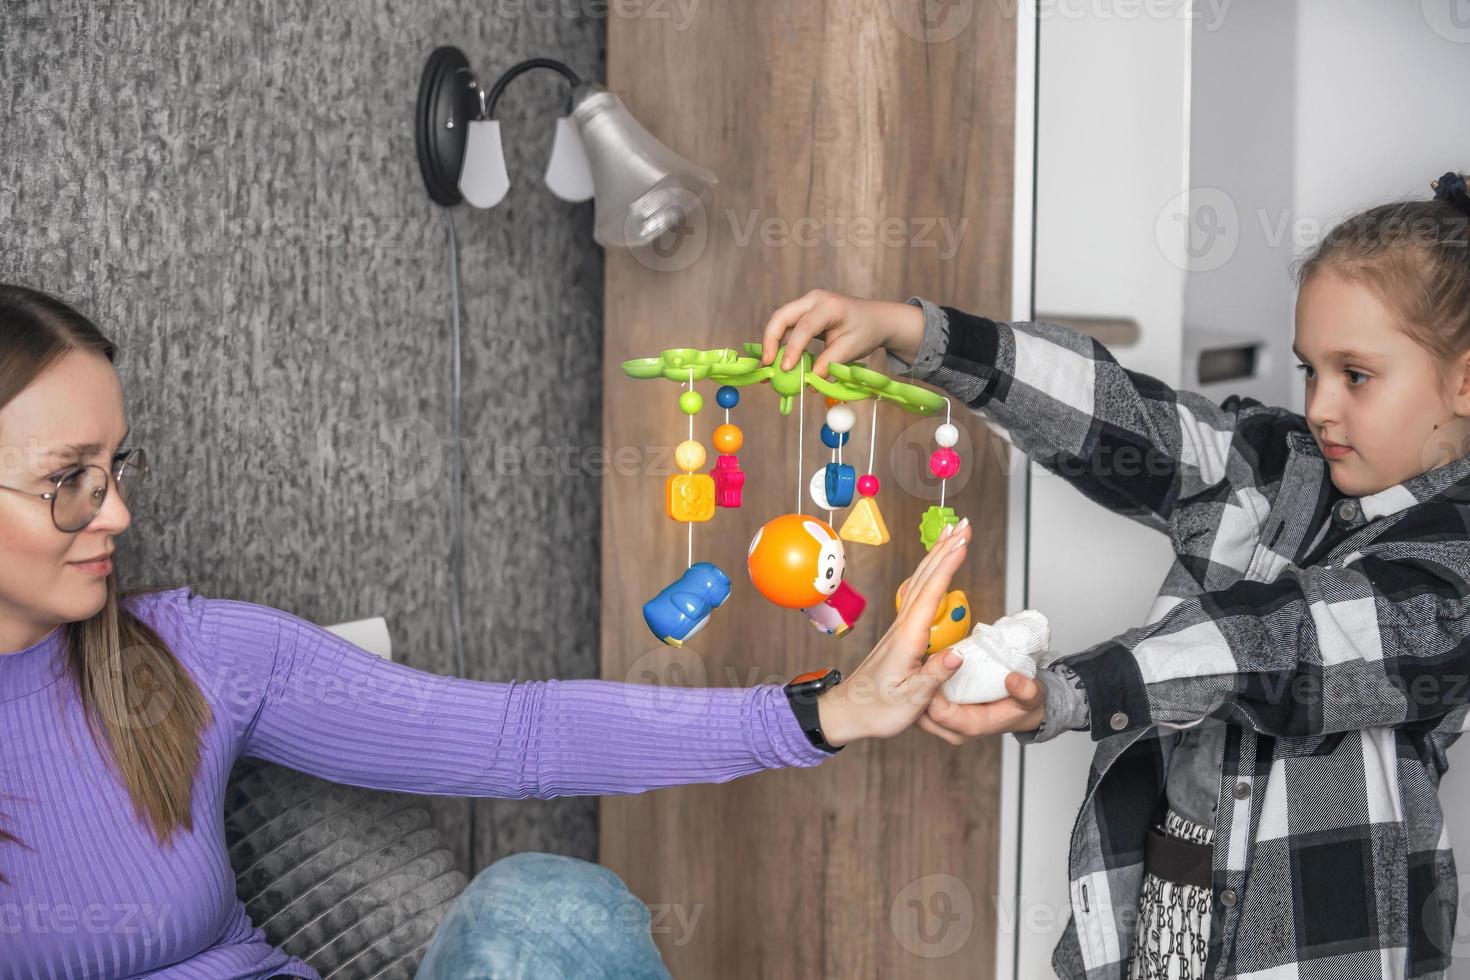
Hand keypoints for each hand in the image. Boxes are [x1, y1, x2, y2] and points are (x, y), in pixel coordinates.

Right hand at [759, 288, 924, 377]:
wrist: (876, 319)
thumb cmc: (866, 332)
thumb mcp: (851, 349)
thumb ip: (829, 364)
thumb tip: (809, 381)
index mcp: (829, 306)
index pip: (805, 326)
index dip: (793, 348)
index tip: (786, 369)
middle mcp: (814, 300)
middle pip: (782, 316)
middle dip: (770, 340)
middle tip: (766, 364)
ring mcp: (807, 304)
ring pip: (781, 321)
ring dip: (773, 343)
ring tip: (768, 367)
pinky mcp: (804, 312)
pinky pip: (787, 326)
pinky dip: (780, 343)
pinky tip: (777, 360)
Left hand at [815, 519, 972, 745]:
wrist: (848, 712)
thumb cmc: (877, 709)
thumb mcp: (909, 700)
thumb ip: (934, 676)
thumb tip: (958, 654)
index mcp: (907, 639)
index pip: (930, 593)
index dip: (947, 566)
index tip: (963, 543)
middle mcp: (902, 626)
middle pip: (925, 578)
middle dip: (945, 548)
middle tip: (964, 524)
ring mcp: (900, 627)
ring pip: (919, 582)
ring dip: (937, 555)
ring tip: (953, 535)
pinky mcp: (900, 633)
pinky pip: (916, 593)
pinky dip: (929, 574)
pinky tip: (935, 568)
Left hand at [916, 671, 1046, 744]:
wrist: (1023, 710)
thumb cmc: (1024, 705)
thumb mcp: (1032, 697)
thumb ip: (1026, 691)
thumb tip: (1013, 679)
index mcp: (971, 726)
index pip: (940, 713)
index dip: (931, 690)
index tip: (930, 665)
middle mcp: (954, 729)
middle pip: (922, 713)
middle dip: (917, 689)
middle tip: (915, 660)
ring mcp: (946, 724)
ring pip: (918, 710)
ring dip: (915, 687)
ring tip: (913, 660)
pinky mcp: (942, 714)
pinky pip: (922, 704)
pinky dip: (919, 687)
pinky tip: (918, 665)